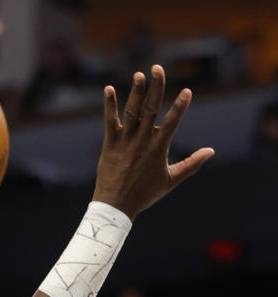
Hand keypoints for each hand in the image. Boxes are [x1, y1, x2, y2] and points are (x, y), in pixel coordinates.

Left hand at [93, 64, 214, 219]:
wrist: (116, 205)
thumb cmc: (145, 193)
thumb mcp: (171, 180)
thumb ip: (191, 164)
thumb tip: (211, 151)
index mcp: (159, 148)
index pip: (172, 122)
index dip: (180, 105)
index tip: (187, 90)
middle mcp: (142, 140)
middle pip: (151, 109)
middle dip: (156, 87)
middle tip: (158, 68)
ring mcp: (125, 141)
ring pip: (132, 112)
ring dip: (136, 92)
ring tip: (139, 74)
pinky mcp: (109, 143)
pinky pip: (109, 121)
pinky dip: (109, 105)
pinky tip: (109, 89)